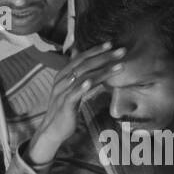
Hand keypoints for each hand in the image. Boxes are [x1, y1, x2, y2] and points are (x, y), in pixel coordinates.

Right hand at [24, 43, 125, 165]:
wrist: (52, 130)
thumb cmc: (64, 109)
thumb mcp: (71, 89)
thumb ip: (78, 75)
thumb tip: (83, 60)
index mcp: (63, 75)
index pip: (79, 58)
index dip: (95, 50)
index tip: (111, 44)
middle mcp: (61, 81)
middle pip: (83, 65)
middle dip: (104, 57)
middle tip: (121, 51)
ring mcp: (62, 93)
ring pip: (82, 78)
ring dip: (102, 71)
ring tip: (119, 66)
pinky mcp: (64, 106)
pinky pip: (73, 94)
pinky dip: (82, 87)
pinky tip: (92, 82)